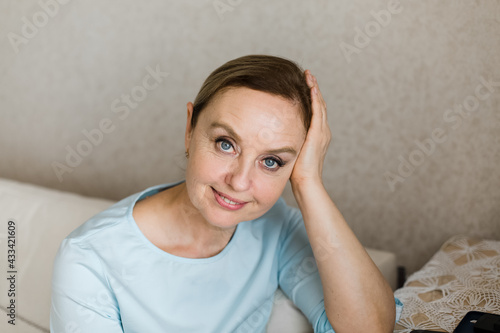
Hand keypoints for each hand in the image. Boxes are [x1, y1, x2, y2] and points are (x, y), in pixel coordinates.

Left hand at [290, 70, 330, 187]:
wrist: (306, 181)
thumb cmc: (296, 171)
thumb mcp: (290, 150)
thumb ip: (285, 140)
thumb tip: (271, 134)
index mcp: (317, 135)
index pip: (314, 111)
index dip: (310, 97)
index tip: (303, 85)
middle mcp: (322, 132)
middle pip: (319, 104)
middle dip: (313, 88)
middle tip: (307, 74)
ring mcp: (322, 132)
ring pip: (319, 105)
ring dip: (314, 89)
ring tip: (309, 76)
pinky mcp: (318, 134)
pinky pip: (318, 112)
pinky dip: (315, 99)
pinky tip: (311, 88)